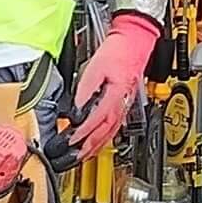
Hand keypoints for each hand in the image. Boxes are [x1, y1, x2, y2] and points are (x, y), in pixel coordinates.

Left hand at [60, 12, 160, 161]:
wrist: (134, 43)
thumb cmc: (117, 52)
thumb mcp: (96, 68)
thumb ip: (84, 91)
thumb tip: (74, 110)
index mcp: (114, 96)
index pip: (95, 121)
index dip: (80, 134)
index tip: (67, 142)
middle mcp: (120, 106)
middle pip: (102, 134)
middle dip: (84, 148)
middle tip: (68, 158)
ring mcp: (122, 108)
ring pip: (107, 135)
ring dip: (92, 149)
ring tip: (78, 159)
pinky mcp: (121, 106)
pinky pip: (111, 130)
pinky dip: (100, 141)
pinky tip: (93, 146)